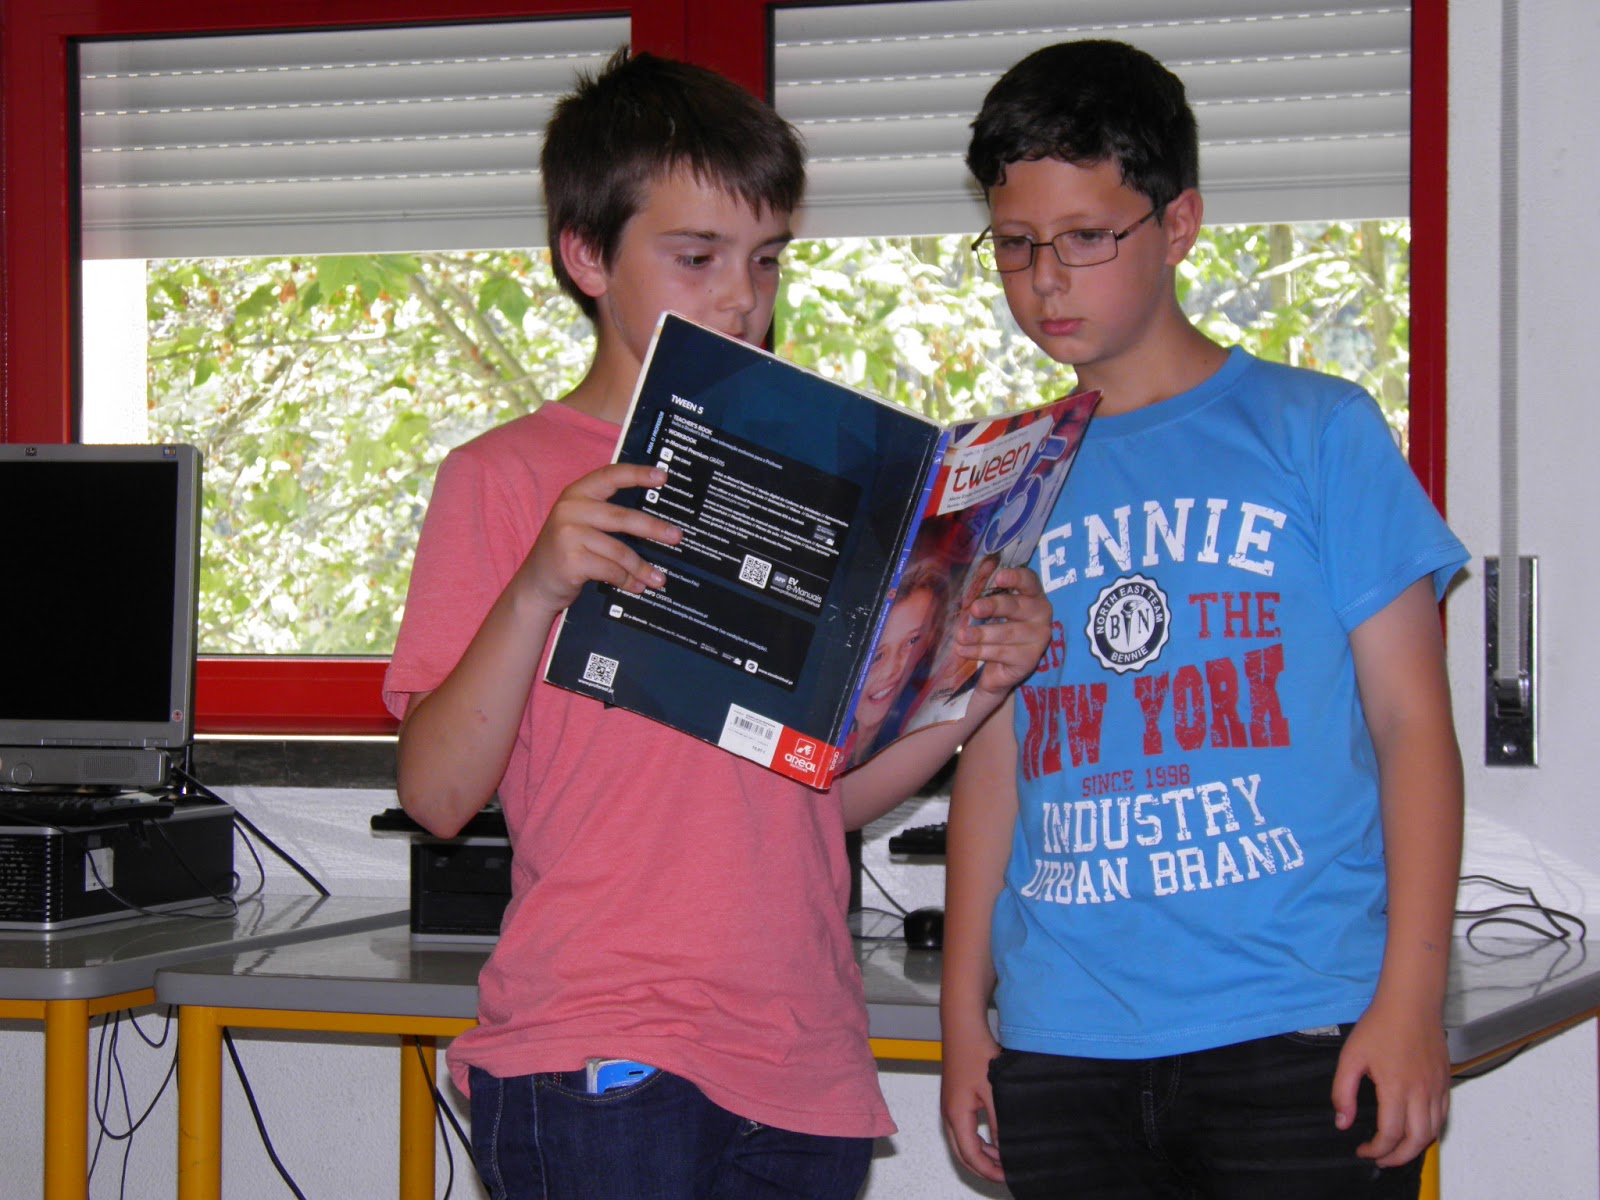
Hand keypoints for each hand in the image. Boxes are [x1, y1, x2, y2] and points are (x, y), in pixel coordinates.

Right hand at [517, 463, 682, 612]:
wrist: (535, 584)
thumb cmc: (566, 552)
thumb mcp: (580, 524)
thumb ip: (607, 515)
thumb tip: (655, 522)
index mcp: (576, 494)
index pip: (610, 475)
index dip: (637, 474)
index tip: (663, 477)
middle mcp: (570, 509)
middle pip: (622, 517)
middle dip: (654, 528)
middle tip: (677, 537)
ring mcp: (568, 535)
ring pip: (620, 551)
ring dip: (642, 567)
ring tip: (659, 579)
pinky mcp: (571, 561)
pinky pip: (611, 570)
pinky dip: (627, 581)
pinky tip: (636, 587)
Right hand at [940, 1024, 1005, 1182]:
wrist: (963, 1027)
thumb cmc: (975, 1052)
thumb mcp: (994, 1091)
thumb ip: (999, 1122)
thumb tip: (1005, 1147)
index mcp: (956, 1114)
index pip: (970, 1155)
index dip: (988, 1171)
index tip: (1007, 1177)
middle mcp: (948, 1113)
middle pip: (963, 1153)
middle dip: (983, 1167)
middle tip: (1005, 1173)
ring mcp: (950, 1106)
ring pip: (963, 1142)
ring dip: (981, 1154)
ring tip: (1004, 1158)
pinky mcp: (955, 1099)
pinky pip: (964, 1129)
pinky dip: (979, 1140)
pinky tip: (995, 1138)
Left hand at [958, 566, 1051, 694]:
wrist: (1000, 668)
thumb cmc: (995, 628)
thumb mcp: (990, 610)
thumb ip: (983, 596)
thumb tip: (968, 585)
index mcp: (1032, 595)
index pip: (1029, 581)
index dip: (1015, 577)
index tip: (998, 578)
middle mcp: (1040, 614)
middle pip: (1016, 606)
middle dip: (993, 606)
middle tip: (974, 609)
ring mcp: (1038, 638)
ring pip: (1007, 633)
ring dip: (981, 634)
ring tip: (961, 636)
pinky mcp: (1029, 659)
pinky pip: (1002, 653)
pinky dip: (980, 651)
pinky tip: (964, 650)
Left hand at [1331, 1000, 1449, 1167]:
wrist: (1411, 1002)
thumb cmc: (1380, 1025)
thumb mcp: (1351, 1057)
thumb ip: (1344, 1092)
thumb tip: (1343, 1122)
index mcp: (1396, 1088)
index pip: (1390, 1134)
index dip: (1375, 1150)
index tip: (1362, 1150)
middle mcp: (1421, 1093)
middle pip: (1417, 1141)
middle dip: (1398, 1158)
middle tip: (1380, 1160)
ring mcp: (1436, 1088)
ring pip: (1433, 1132)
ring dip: (1416, 1148)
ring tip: (1397, 1151)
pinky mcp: (1445, 1082)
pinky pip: (1443, 1116)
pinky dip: (1431, 1131)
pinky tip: (1416, 1130)